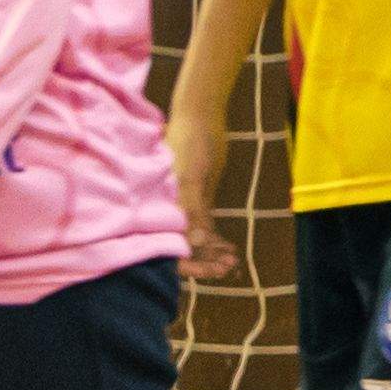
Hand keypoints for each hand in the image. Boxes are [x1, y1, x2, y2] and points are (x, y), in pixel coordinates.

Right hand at [166, 114, 239, 285]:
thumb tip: (198, 241)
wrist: (200, 118)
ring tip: (233, 261)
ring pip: (194, 237)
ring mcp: (181, 204)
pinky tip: (230, 249)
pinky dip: (215, 238)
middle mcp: (166, 209)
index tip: (210, 271)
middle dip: (203, 260)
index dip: (187, 262)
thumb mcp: (192, 175)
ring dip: (212, 251)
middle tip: (228, 267)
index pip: (168, 245)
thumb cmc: (191, 143)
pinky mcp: (196, 198)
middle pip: (181, 245)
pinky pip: (203, 224)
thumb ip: (193, 208)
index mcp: (158, 206)